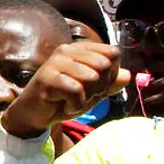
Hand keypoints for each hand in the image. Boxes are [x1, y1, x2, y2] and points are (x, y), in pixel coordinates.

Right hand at [0, 42, 128, 138]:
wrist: (35, 114)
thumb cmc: (64, 99)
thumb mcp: (93, 92)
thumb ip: (111, 83)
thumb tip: (127, 75)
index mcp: (80, 49)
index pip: (112, 54)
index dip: (110, 75)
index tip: (92, 86)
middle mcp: (67, 50)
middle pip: (104, 65)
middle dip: (98, 87)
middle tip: (80, 95)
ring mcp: (56, 62)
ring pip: (92, 78)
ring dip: (86, 98)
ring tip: (71, 100)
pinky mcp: (47, 77)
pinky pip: (77, 91)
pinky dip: (75, 105)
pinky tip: (63, 105)